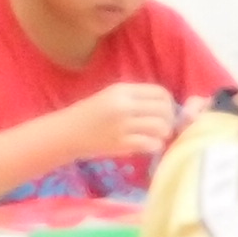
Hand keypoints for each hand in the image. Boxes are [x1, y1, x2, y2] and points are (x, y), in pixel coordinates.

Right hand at [64, 82, 181, 162]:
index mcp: (122, 90)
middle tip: (162, 127)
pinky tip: (147, 146)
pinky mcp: (122, 143)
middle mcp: (123, 105)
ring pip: (161, 127)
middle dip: (169, 120)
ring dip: (163, 134)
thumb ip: (136, 98)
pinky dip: (154, 146)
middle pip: (165, 110)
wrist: (67, 132)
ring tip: (155, 137)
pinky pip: (152, 144)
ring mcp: (123, 125)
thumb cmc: (91, 114)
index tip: (164, 112)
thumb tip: (168, 106)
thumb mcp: (112, 97)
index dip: (169, 104)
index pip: (161, 92)